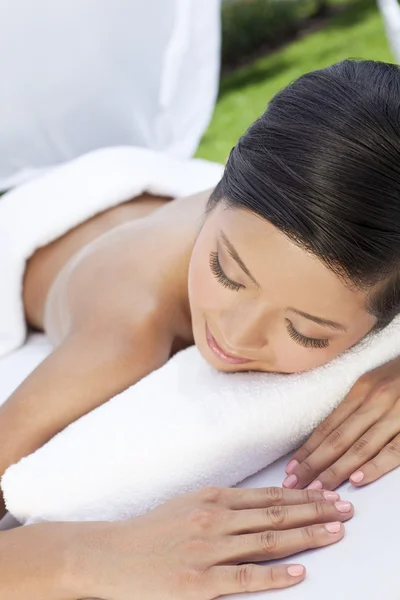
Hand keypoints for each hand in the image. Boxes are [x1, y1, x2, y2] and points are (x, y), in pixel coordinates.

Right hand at [76, 486, 352, 598]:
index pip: (268, 496)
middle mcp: (214, 519)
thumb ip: (223, 505)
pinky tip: (299, 572)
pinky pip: (245, 577)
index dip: (302, 496)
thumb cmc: (151, 530)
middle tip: (344, 509)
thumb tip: (259, 504)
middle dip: (314, 511)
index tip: (327, 494)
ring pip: (267, 540)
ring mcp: (208, 550)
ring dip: (305, 537)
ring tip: (334, 533)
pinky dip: (275, 575)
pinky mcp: (199, 582)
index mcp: (212, 498)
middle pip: (275, 515)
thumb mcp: (188, 505)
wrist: (111, 555)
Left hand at [283, 357, 399, 490]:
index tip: (290, 469)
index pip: (328, 426)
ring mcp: (396, 414)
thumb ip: (355, 406)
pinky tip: (357, 479)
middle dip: (313, 464)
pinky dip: (375, 465)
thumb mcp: (375, 382)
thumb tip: (327, 436)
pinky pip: (394, 449)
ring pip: (360, 446)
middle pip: (337, 438)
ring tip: (318, 489)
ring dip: (336, 470)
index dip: (308, 449)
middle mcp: (374, 400)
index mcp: (361, 390)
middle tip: (294, 484)